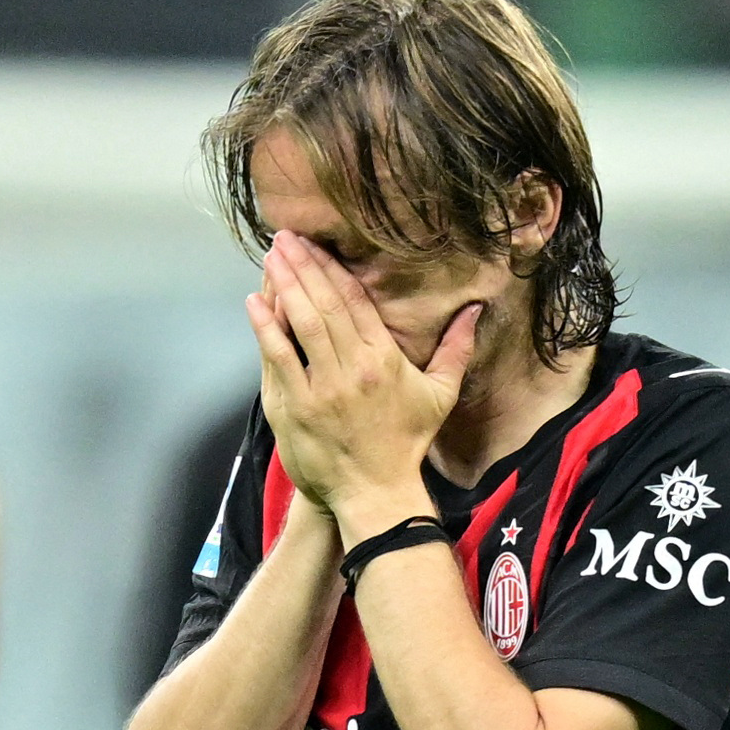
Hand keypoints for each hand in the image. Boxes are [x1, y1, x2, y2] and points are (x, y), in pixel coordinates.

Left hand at [244, 232, 479, 540]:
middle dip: (303, 266)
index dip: (332, 269)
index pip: (354, 302)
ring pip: (300, 324)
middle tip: (286, 237)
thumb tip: (474, 309)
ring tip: (271, 256)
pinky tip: (254, 301)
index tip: (316, 244)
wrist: (376, 492)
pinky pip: (278, 358)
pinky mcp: (296, 406)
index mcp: (384, 359)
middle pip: (324, 304)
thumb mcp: (439, 394)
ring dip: (283, 286)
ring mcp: (322, 387)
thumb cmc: (406, 443)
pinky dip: (266, 328)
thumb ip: (456, 348)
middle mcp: (353, 368)